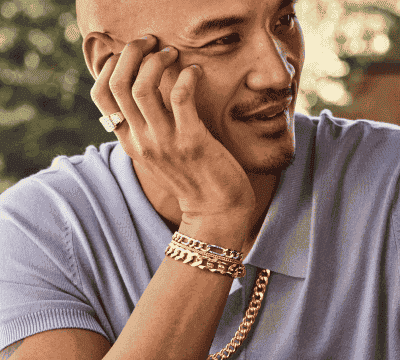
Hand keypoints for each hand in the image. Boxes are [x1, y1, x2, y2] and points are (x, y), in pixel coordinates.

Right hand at [90, 35, 254, 224]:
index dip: (110, 66)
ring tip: (172, 55)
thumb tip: (139, 98)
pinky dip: (188, 77)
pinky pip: (181, 97)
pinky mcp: (192, 141)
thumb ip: (143, 130)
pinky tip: (195, 72)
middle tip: (150, 43)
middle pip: (118, 84)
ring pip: (143, 87)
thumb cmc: (190, 176)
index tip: (129, 54)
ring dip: (157, 62)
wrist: (215, 208)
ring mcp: (165, 142)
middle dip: (131, 53)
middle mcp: (141, 141)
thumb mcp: (157, 155)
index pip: (100, 96)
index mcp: (129, 142)